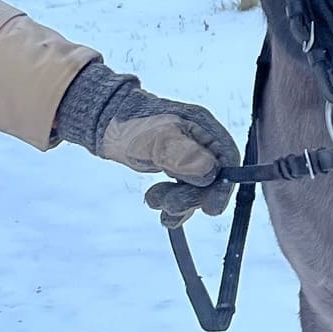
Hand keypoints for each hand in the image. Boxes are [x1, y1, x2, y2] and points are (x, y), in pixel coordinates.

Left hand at [55, 62, 238, 220]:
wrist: (105, 122)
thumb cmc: (131, 125)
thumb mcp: (157, 140)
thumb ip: (184, 155)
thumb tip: (212, 172)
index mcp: (203, 128)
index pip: (227, 160)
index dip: (222, 187)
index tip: (210, 208)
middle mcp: (200, 142)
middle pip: (212, 179)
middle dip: (192, 198)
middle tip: (169, 206)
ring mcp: (188, 156)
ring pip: (197, 190)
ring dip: (178, 203)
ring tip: (154, 201)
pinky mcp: (175, 167)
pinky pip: (183, 193)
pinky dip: (172, 205)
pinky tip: (156, 206)